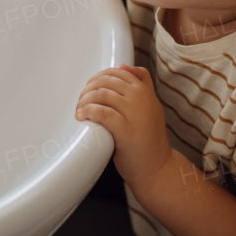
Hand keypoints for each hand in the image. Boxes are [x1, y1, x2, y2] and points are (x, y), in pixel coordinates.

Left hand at [76, 65, 171, 187]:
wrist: (157, 168)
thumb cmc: (149, 139)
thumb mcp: (151, 106)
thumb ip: (143, 85)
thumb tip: (124, 66)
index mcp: (145, 91)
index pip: (117, 72)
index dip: (98, 77)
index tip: (89, 88)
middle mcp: (141, 98)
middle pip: (106, 81)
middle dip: (88, 88)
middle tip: (81, 101)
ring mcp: (134, 113)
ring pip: (102, 94)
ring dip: (85, 100)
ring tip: (79, 110)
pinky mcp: (125, 129)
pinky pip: (101, 112)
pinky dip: (87, 111)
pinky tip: (81, 116)